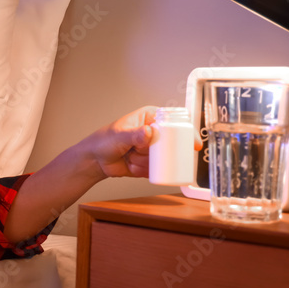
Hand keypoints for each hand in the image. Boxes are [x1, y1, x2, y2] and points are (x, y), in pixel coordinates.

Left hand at [88, 106, 202, 178]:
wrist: (96, 161)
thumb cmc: (104, 141)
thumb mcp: (119, 135)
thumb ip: (134, 135)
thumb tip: (149, 132)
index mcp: (150, 117)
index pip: (175, 121)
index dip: (186, 132)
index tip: (192, 144)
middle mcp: (154, 131)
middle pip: (173, 143)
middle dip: (158, 153)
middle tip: (140, 152)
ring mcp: (153, 148)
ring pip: (163, 159)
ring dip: (146, 162)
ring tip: (130, 157)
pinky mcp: (151, 162)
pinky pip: (157, 170)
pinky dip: (144, 170)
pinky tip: (131, 165)